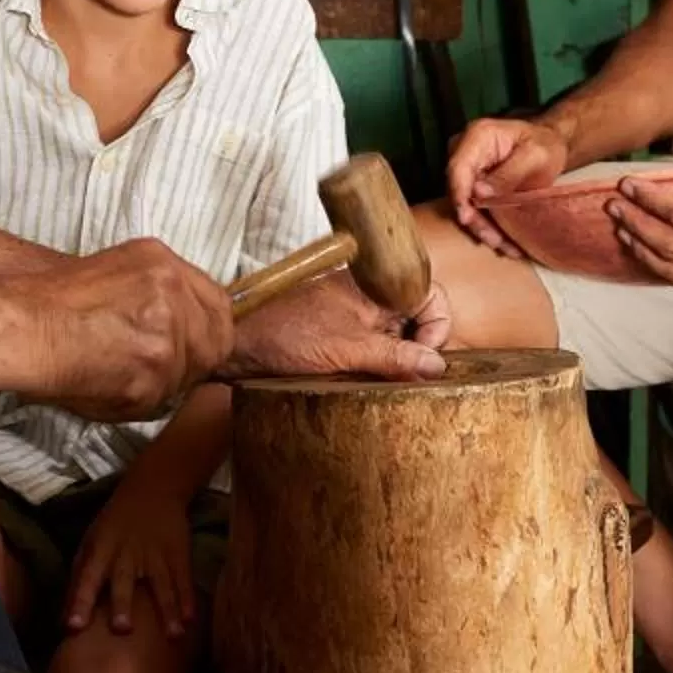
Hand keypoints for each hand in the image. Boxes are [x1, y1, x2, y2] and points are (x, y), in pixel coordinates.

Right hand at [23, 240, 234, 421]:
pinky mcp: (152, 372)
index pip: (219, 305)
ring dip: (160, 383)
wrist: (26, 327)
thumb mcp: (118, 271)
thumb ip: (161, 293)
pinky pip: (160, 399)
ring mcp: (167, 334)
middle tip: (156, 368)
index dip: (210, 330)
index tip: (196, 344)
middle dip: (190, 362)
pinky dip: (137, 400)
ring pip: (187, 375)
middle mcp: (172, 292)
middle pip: (214, 343)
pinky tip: (108, 384)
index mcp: (163, 263)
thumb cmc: (56, 302)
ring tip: (119, 373)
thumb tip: (190, 327)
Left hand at [66, 477, 199, 639]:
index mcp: (101, 551)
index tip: (73, 626)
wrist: (153, 488)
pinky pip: (183, 578)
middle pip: (124, 581)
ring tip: (173, 636)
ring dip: (166, 610)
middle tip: (122, 629)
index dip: (79, 601)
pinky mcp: (178, 553)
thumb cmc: (115, 524)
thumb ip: (78, 579)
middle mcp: (126, 555)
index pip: (87, 578)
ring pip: (160, 584)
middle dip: (122, 604)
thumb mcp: (91, 542)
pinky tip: (191, 619)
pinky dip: (187, 598)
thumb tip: (62, 619)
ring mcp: (155, 554)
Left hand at [227, 272, 450, 381]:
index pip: (431, 295)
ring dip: (398, 363)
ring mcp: (354, 318)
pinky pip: (374, 350)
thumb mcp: (347, 350)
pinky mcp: (340, 337)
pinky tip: (368, 385)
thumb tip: (437, 365)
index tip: (425, 359)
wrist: (235, 345)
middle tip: (409, 378)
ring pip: (396, 337)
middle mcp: (369, 299)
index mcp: (375, 287)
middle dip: (420, 349)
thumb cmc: (285, 336)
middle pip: (417, 319)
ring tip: (386, 384)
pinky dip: (378, 368)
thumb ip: (394, 356)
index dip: (437, 327)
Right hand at [449, 115, 570, 256]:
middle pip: (460, 191)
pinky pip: (477, 209)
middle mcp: (466, 153)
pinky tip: (506, 243)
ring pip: (467, 205)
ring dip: (484, 228)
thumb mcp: (535, 155)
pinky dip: (490, 226)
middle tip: (495, 241)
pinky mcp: (475, 186)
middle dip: (475, 220)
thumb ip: (508, 172)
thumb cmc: (544, 143)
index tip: (466, 218)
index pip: (458, 168)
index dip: (459, 195)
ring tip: (506, 247)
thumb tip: (479, 192)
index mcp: (477, 137)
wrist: (550, 144)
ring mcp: (468, 171)